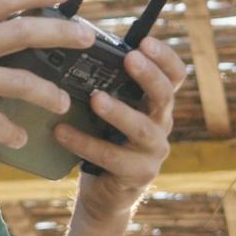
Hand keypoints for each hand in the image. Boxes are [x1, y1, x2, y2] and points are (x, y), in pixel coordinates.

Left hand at [53, 35, 186, 223]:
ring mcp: (152, 152)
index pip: (174, 75)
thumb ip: (105, 86)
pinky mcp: (137, 175)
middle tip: (129, 59)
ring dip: (120, 111)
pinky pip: (111, 157)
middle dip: (148, 76)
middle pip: (165, 96)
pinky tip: (61, 132)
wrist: (105, 193)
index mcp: (156, 104)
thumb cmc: (105, 140)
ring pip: (142, 129)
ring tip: (96, 99)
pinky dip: (84, 143)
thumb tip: (72, 46)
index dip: (165, 57)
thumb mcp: (110, 110)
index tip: (145, 42)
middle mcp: (161, 125)